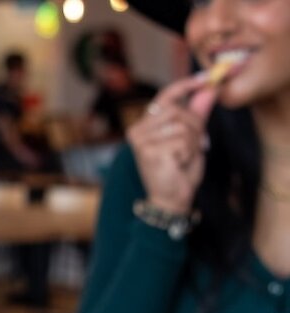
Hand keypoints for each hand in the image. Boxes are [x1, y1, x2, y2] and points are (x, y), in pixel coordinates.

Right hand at [128, 73, 218, 215]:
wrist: (171, 199)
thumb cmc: (179, 171)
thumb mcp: (192, 138)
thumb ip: (197, 114)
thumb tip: (209, 89)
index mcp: (145, 125)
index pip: (164, 97)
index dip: (185, 85)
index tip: (206, 78)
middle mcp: (137, 130)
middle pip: (178, 111)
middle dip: (196, 127)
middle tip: (197, 146)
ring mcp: (140, 141)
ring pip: (182, 126)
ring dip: (193, 142)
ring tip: (185, 157)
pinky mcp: (148, 151)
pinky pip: (182, 141)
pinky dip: (188, 153)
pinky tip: (179, 164)